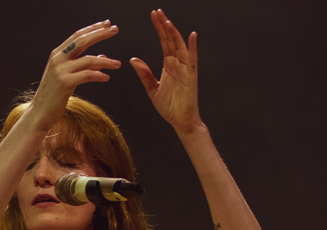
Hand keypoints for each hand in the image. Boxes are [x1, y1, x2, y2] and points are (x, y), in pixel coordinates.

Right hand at [26, 21, 120, 131]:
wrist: (40, 113)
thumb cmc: (54, 96)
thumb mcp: (69, 76)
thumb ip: (82, 65)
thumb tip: (102, 57)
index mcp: (57, 54)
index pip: (77, 36)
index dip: (93, 28)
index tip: (107, 24)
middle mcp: (57, 59)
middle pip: (82, 41)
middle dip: (100, 34)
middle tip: (115, 29)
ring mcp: (60, 70)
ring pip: (88, 60)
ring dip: (106, 62)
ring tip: (117, 64)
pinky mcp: (64, 83)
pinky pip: (87, 75)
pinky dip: (99, 75)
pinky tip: (106, 78)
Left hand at [130, 9, 200, 131]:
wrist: (180, 121)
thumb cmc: (169, 106)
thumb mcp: (152, 89)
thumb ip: (144, 74)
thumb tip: (133, 60)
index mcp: (168, 65)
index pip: (163, 42)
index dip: (159, 29)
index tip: (154, 16)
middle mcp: (177, 64)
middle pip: (171, 40)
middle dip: (164, 26)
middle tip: (157, 12)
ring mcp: (185, 69)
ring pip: (180, 47)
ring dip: (174, 33)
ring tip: (167, 21)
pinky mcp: (191, 77)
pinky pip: (193, 60)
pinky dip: (193, 47)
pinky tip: (192, 35)